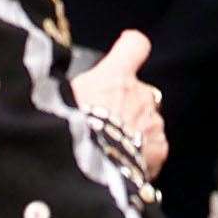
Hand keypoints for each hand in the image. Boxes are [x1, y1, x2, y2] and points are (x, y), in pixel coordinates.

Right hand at [71, 30, 168, 177]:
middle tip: (104, 123)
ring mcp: (153, 121)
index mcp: (115, 76)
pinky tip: (124, 165)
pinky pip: (155, 147)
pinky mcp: (160, 148)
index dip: (130, 49)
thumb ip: (73, 88)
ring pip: (148, 119)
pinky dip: (144, 154)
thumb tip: (58, 86)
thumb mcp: (60, 99)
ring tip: (111, 151)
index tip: (125, 54)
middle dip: (127, 103)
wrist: (88, 172)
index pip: (135, 45)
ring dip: (135, 130)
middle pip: (140, 90)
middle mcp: (139, 94)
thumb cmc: (68, 132)